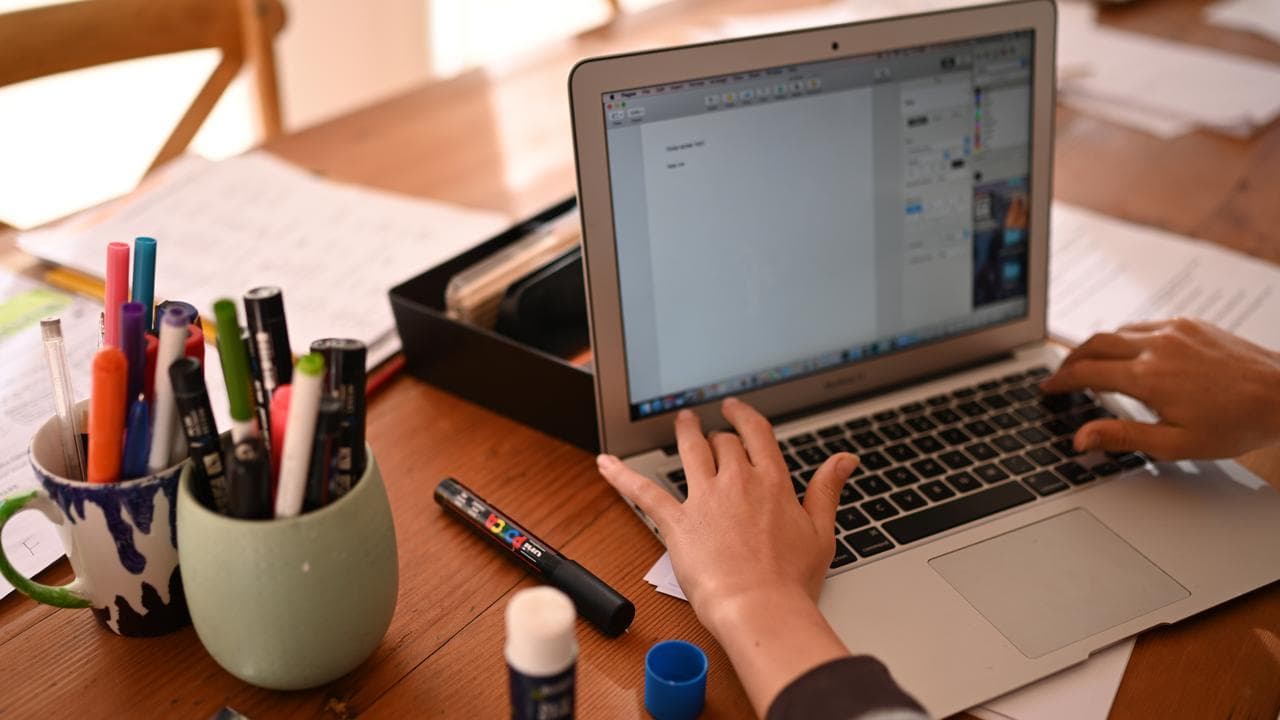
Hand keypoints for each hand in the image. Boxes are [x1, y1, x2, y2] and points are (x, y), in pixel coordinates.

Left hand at [596, 397, 857, 714]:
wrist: (759, 606)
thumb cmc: (791, 580)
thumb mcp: (822, 531)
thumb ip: (828, 489)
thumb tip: (846, 459)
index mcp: (773, 482)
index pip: (756, 434)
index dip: (743, 416)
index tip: (735, 409)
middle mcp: (737, 482)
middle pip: (723, 443)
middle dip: (716, 435)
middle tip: (710, 432)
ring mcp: (705, 498)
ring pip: (690, 451)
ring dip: (684, 432)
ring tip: (680, 422)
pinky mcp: (677, 521)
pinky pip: (643, 491)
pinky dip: (621, 475)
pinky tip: (605, 462)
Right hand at [1041, 318, 1279, 459]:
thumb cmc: (1236, 424)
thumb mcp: (1175, 444)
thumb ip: (1122, 436)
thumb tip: (1081, 438)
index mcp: (1147, 377)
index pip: (1086, 373)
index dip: (1060, 382)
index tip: (1046, 389)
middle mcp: (1156, 346)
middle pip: (1093, 344)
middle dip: (1069, 360)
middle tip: (1059, 376)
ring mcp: (1173, 330)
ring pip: (1116, 331)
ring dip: (1095, 347)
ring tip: (1087, 364)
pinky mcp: (1189, 323)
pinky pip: (1143, 325)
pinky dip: (1124, 338)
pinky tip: (1127, 353)